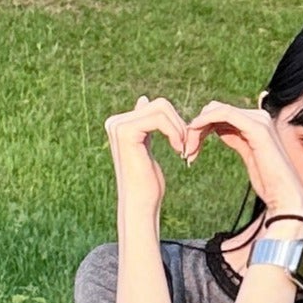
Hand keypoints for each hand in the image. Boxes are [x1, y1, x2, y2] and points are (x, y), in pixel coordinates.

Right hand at [104, 94, 188, 218]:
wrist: (141, 202)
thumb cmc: (147, 182)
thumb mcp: (146, 148)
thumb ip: (144, 125)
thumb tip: (143, 99)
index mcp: (120, 123)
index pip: (155, 106)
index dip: (175, 122)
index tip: (182, 143)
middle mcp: (115, 122)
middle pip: (159, 104)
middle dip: (178, 123)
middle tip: (186, 145)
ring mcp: (119, 125)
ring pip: (161, 108)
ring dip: (179, 128)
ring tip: (182, 148)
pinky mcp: (126, 132)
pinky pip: (159, 119)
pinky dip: (174, 132)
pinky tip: (178, 150)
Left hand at [184, 99, 302, 218]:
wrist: (285, 196)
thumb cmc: (269, 183)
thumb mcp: (248, 156)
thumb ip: (236, 139)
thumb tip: (219, 130)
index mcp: (256, 122)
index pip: (220, 115)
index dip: (201, 128)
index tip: (189, 151)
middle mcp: (258, 117)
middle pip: (216, 110)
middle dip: (196, 128)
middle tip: (186, 152)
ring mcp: (259, 120)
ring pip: (217, 110)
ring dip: (197, 128)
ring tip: (189, 150)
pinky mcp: (256, 127)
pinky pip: (224, 114)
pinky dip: (205, 121)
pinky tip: (194, 132)